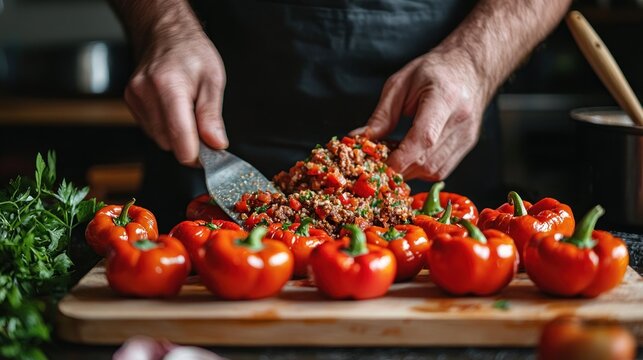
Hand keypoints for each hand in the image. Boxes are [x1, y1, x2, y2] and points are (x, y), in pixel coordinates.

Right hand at [125, 31, 227, 165]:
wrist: (166, 33)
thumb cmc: (192, 53)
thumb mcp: (213, 80)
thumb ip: (212, 115)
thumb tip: (216, 143)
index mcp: (169, 86)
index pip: (179, 138)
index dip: (197, 154)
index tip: (211, 154)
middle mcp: (146, 92)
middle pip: (169, 142)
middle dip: (189, 143)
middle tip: (204, 128)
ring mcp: (134, 97)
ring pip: (159, 139)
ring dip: (177, 135)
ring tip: (188, 112)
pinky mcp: (129, 101)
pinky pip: (151, 130)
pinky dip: (166, 127)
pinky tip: (174, 109)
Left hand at [352, 48, 489, 180]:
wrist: (470, 68)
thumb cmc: (433, 71)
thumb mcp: (400, 84)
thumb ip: (382, 115)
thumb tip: (359, 139)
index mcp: (445, 97)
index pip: (424, 137)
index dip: (401, 157)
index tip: (380, 163)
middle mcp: (461, 120)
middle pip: (427, 159)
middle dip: (399, 167)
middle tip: (380, 160)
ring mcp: (467, 135)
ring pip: (434, 170)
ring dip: (409, 170)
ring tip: (395, 155)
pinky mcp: (467, 145)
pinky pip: (441, 170)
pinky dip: (421, 169)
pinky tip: (411, 156)